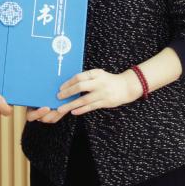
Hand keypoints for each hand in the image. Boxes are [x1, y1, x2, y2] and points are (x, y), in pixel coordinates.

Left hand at [25, 69, 142, 122]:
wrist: (126, 86)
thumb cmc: (108, 80)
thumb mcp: (99, 75)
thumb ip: (87, 78)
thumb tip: (69, 85)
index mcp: (96, 73)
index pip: (79, 77)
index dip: (69, 83)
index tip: (60, 88)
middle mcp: (99, 82)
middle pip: (80, 87)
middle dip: (68, 92)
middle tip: (58, 97)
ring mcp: (102, 93)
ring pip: (84, 100)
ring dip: (71, 104)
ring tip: (61, 108)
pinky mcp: (105, 102)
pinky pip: (91, 107)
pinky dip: (81, 110)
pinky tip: (73, 112)